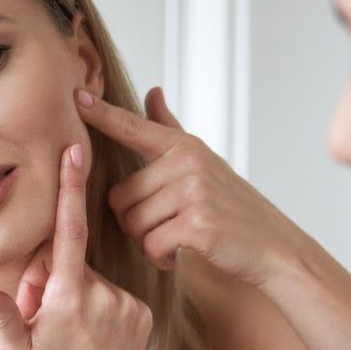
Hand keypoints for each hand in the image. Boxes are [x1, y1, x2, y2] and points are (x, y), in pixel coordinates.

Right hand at [0, 144, 153, 349]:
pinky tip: (93, 338)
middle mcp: (103, 296)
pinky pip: (114, 295)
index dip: (71, 189)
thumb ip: (1, 317)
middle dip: (50, 282)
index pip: (68, 232)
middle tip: (39, 320)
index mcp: (68, 299)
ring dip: (75, 297)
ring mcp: (127, 305)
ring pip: (91, 280)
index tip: (77, 151)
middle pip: (70, 263)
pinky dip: (100, 308)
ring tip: (67, 336)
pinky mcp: (142, 314)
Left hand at [76, 87, 304, 287]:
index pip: (133, 128)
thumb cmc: (234, 207)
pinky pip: (151, 245)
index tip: (76, 96)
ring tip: (176, 241)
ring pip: (132, 224)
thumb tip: (151, 91)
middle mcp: (187, 163)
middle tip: (165, 227)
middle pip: (120, 197)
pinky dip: (160, 258)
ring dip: (147, 242)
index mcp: (184, 146)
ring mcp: (193, 192)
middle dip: (134, 221)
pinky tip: (179, 256)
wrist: (273, 247)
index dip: (102, 114)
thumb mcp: (204, 160)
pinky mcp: (197, 224)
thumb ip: (170, 128)